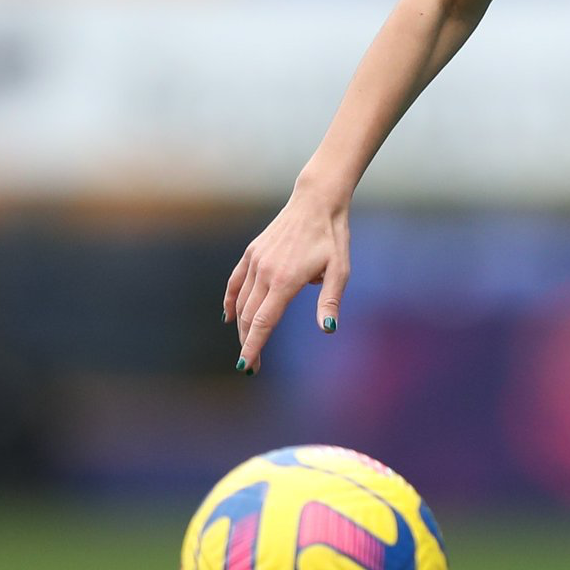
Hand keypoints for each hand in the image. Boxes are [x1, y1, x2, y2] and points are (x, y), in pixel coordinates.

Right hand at [223, 181, 349, 374]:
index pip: (263, 322)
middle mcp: (265, 272)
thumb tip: (328, 330)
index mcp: (285, 280)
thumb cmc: (333, 238)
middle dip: (248, 343)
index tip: (246, 368)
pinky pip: (235, 282)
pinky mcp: (251, 252)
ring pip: (240, 302)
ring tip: (248, 345)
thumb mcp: (340, 271)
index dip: (253, 347)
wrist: (316, 202)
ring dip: (241, 327)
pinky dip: (230, 301)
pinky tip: (229, 317)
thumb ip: (330, 301)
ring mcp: (255, 261)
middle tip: (252, 366)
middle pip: (248, 317)